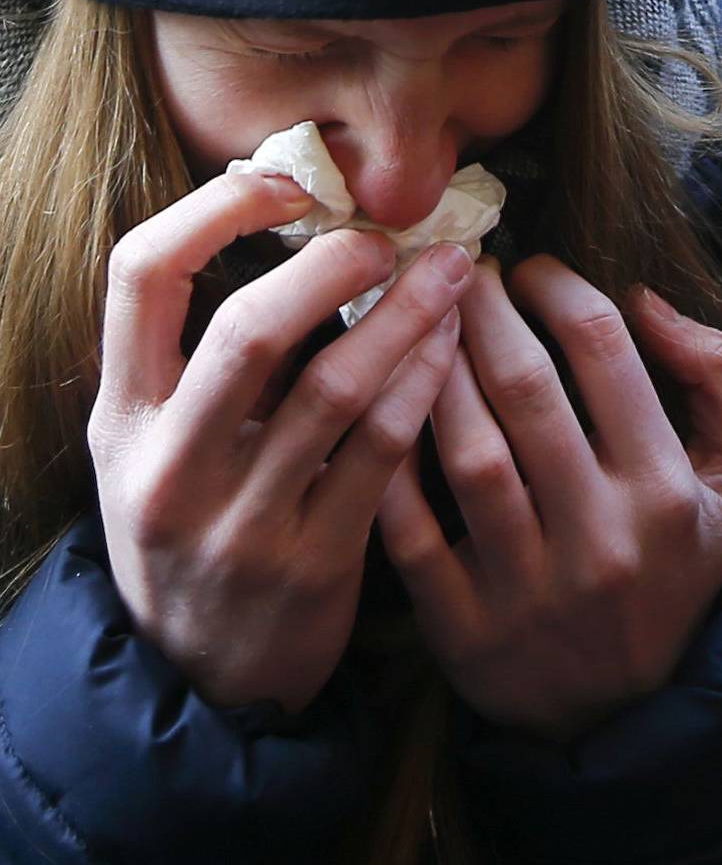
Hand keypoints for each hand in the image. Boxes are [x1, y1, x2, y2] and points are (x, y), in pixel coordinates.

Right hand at [88, 170, 471, 712]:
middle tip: (387, 235)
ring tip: (454, 271)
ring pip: (334, 389)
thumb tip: (301, 226)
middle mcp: (168, 466)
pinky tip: (455, 348)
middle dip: (331, 266)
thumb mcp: (163, 448)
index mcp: (122, 419)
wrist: (203, 683)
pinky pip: (383, 453)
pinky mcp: (312, 564)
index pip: (140, 276)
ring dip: (405, 316)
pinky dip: (426, 385)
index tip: (286, 180)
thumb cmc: (199, 530)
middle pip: (247, 330)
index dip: (214, 209)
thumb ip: (204, 360)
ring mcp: (239, 522)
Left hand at [376, 257, 721, 743]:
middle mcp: (600, 537)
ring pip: (465, 450)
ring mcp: (527, 586)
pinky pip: (409, 526)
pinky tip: (381, 405)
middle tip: (462, 275)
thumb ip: (718, 377)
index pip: (604, 350)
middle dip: (485, 310)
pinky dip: (390, 460)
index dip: (559, 287)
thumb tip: (645, 302)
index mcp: (666, 489)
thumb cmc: (677, 564)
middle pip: (526, 388)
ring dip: (433, 369)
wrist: (624, 711)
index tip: (532, 269)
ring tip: (421, 323)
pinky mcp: (461, 627)